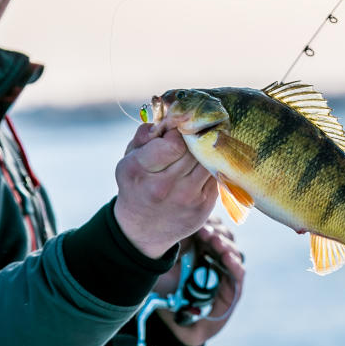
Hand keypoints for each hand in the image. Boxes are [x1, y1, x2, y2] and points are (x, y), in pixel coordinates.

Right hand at [114, 123, 217, 257]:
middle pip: (194, 150)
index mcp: (139, 170)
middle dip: (193, 139)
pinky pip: (215, 176)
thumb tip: (169, 116)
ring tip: (198, 149)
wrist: (143, 229)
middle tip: (190, 137)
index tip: (175, 132)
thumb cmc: (137, 184)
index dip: (178, 132)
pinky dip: (211, 167)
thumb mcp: (129, 158)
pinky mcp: (203, 207)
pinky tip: (202, 167)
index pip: (174, 143)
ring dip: (205, 152)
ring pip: (208, 161)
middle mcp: (163, 187)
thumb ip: (145, 135)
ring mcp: (186, 199)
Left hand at [156, 218, 245, 345]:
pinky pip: (238, 275)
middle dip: (217, 232)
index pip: (213, 228)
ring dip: (226, 246)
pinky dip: (235, 265)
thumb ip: (176, 244)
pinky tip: (227, 258)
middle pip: (225, 237)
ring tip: (215, 242)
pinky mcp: (233, 290)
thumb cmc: (167, 290)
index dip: (209, 223)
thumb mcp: (167, 263)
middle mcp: (216, 257)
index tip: (199, 223)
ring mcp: (226, 273)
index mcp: (202, 246)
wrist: (172, 320)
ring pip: (233, 253)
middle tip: (205, 232)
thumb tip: (182, 223)